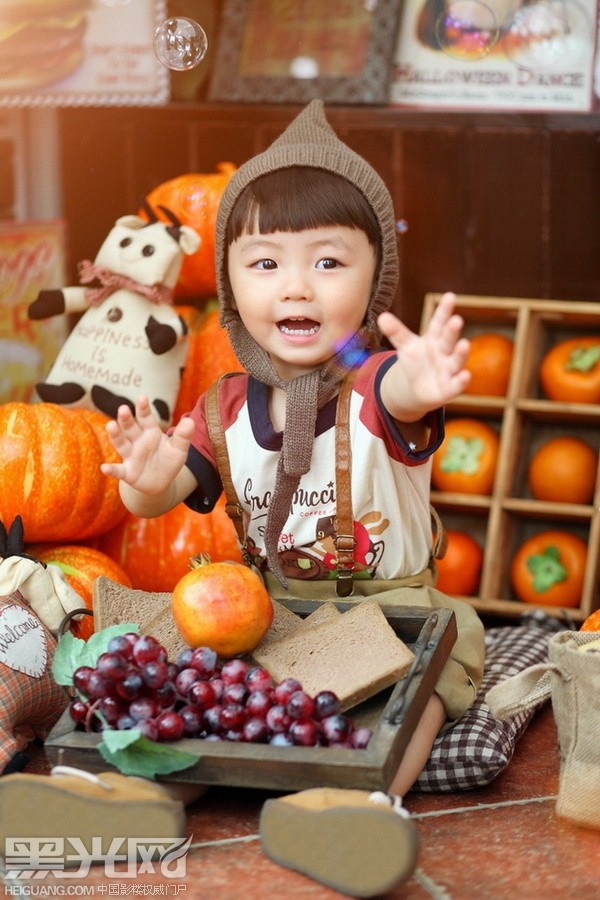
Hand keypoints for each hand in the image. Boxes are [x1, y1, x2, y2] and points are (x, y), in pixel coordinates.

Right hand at [100, 396, 194, 496]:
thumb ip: (183, 436)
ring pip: (122, 444)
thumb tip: (191, 421)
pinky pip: (118, 470)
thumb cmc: (168, 460)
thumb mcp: (179, 449)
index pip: (146, 418)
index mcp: (150, 432)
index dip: (143, 408)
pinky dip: (111, 469)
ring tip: (110, 425)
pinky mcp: (127, 472)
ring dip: (116, 435)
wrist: (161, 482)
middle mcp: (137, 441)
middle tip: (123, 408)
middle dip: (126, 419)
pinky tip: (104, 467)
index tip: (142, 397)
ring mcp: (131, 456)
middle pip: (130, 428)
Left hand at [378, 292, 470, 420]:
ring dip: (462, 353)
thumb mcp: (406, 346)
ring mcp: (449, 369)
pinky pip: (458, 385)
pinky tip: (466, 375)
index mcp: (434, 339)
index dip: (444, 310)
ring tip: (465, 344)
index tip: (449, 296)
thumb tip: (381, 316)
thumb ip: (396, 332)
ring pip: (457, 360)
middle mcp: (445, 352)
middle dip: (452, 331)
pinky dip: (462, 381)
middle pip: (448, 340)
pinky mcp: (450, 388)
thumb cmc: (417, 361)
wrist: (419, 388)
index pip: (439, 322)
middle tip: (456, 319)